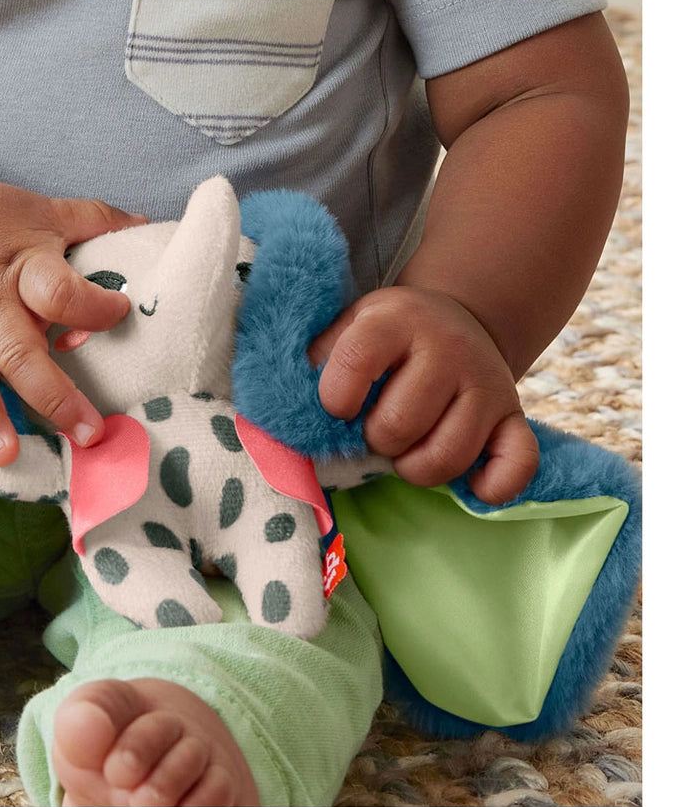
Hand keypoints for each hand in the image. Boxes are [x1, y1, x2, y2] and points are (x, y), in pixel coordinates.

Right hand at [0, 174, 145, 483]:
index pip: (59, 292)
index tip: (123, 313)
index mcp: (22, 268)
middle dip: (53, 394)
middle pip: (19, 352)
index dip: (92, 306)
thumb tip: (148, 223)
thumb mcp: (40, 210)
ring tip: (6, 455)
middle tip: (87, 432)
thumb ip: (93, 220)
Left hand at [309, 286, 538, 504]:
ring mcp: (486, 383)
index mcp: (396, 320)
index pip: (355, 364)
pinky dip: (491, 486)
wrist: (454, 319)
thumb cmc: (385, 337)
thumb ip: (316, 360)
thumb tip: (290, 410)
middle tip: (376, 427)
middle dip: (375, 439)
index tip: (338, 406)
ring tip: (407, 448)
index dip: (335, 400)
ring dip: (414, 468)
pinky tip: (468, 482)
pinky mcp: (514, 415)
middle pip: (397, 425)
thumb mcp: (346, 327)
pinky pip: (516, 465)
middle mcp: (447, 348)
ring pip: (444, 457)